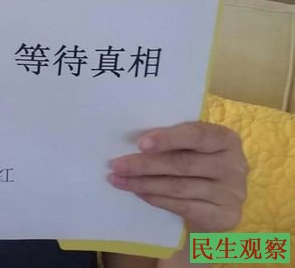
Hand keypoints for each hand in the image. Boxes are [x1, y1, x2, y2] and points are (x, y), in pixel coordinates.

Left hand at [108, 121, 247, 231]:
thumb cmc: (197, 161)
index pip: (196, 135)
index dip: (167, 138)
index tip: (140, 143)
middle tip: (117, 165)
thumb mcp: (192, 146)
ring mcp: (232, 193)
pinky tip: (138, 192)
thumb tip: (131, 140)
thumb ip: (173, 140)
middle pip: (183, 163)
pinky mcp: (225, 217)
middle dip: (145, 164)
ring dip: (144, 183)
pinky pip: (183, 206)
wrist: (217, 200)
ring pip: (179, 187)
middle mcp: (235, 165)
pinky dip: (156, 198)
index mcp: (226, 139)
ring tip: (119, 180)